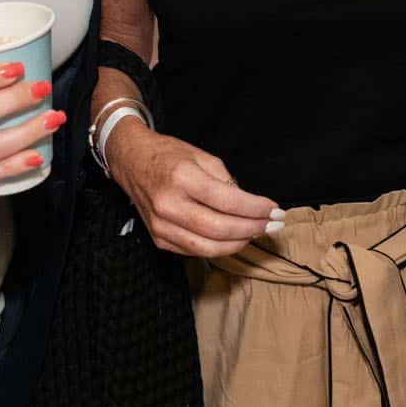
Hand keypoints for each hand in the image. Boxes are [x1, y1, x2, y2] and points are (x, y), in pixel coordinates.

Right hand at [106, 118, 283, 256]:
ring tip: (256, 232)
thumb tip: (249, 206)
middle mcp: (168, 204)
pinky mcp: (159, 239)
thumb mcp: (201, 155)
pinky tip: (234, 238)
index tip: (275, 209)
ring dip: (239, 243)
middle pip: (220, 228)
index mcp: (181, 177)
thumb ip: (225, 181)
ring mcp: (161, 225)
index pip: (227, 200)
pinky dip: (219, 247)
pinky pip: (195, 251)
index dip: (255, 209)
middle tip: (272, 224)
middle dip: (252, 229)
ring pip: (209, 247)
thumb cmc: (168, 155)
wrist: (131, 161)